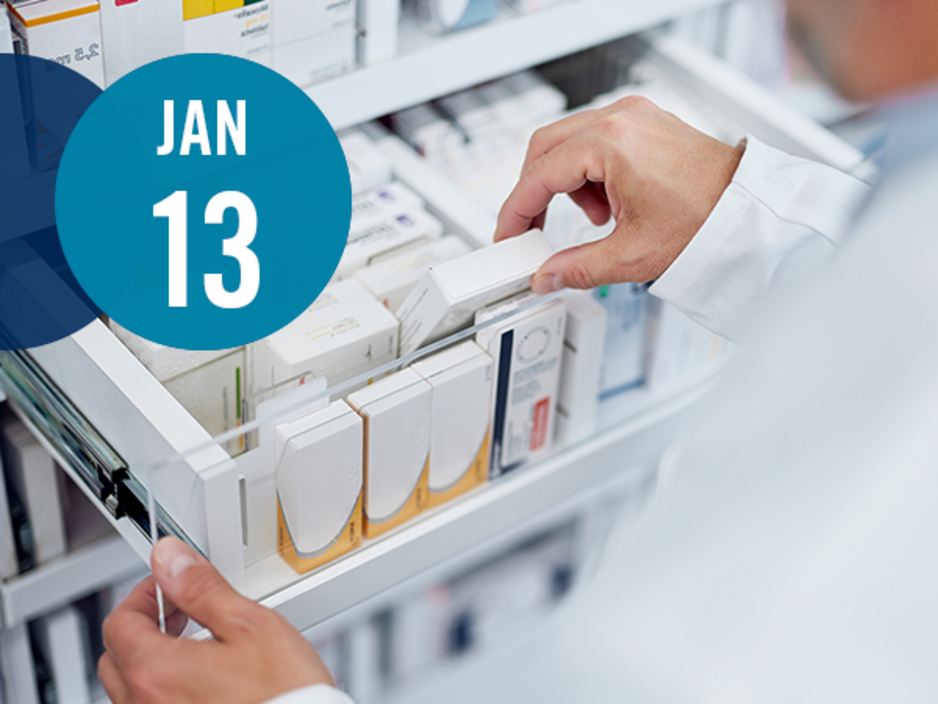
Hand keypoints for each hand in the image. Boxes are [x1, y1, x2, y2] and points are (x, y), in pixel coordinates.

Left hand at [99, 537, 334, 703]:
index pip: (120, 622)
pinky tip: (201, 681)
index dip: (144, 594)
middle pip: (116, 658)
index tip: (168, 586)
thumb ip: (202, 589)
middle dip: (142, 627)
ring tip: (192, 646)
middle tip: (178, 612)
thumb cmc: (283, 694)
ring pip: (131, 690)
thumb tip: (171, 560)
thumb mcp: (250, 626)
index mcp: (157, 672)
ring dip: (150, 660)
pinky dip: (164, 690)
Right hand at [494, 96, 742, 292]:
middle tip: (532, 229)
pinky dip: (590, 172)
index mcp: (611, 142)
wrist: (749, 209)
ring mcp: (634, 114)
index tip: (508, 234)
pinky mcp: (646, 121)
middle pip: (544, 148)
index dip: (516, 210)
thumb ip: (577, 268)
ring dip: (566, 183)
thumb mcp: (632, 254)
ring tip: (596, 220)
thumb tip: (546, 276)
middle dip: (534, 192)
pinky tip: (611, 203)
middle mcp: (620, 117)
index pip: (539, 174)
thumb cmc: (709, 219)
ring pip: (568, 142)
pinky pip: (596, 139)